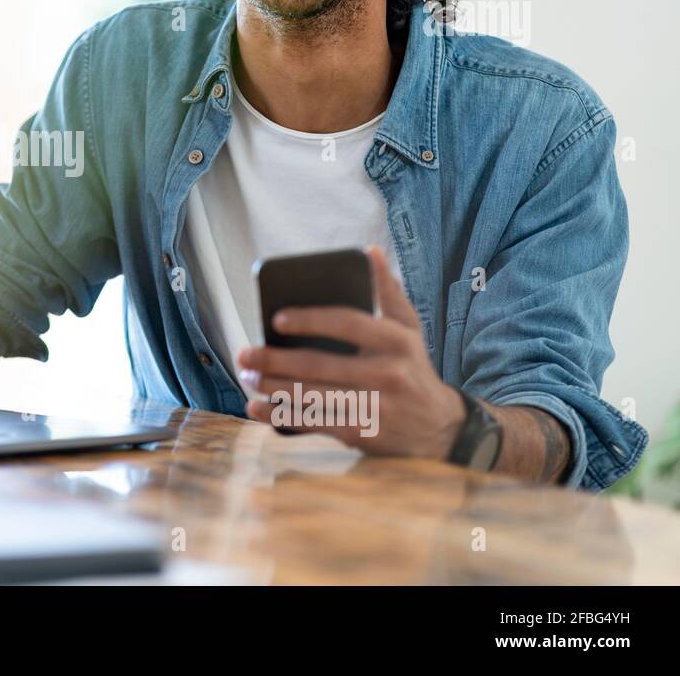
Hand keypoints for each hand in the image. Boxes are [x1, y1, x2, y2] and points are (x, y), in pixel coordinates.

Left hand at [236, 246, 465, 458]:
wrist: (442, 428)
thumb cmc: (412, 368)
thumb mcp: (409, 329)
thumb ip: (388, 292)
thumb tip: (370, 252)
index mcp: (396, 341)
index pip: (347, 323)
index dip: (310, 320)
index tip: (276, 319)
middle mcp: (387, 374)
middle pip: (320, 365)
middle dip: (274, 360)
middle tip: (244, 355)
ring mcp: (375, 408)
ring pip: (312, 396)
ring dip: (272, 388)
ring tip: (247, 378)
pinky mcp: (363, 434)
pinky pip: (314, 423)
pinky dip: (281, 416)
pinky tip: (257, 407)